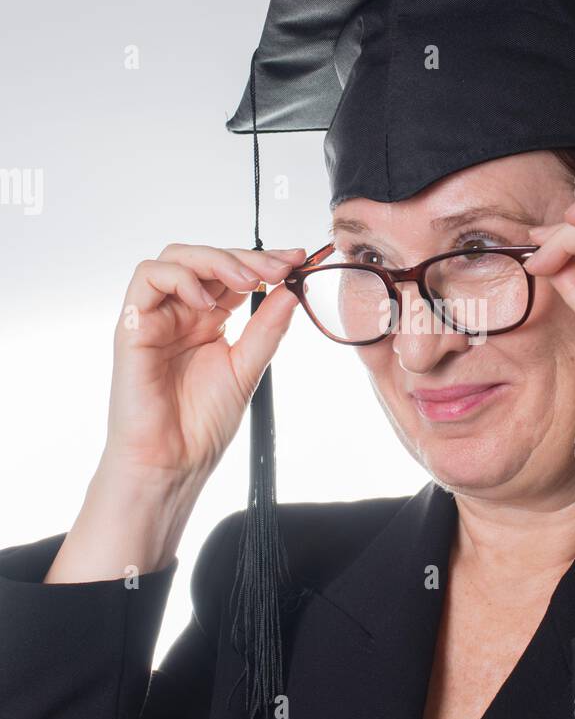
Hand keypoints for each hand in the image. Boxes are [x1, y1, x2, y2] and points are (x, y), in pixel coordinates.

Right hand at [102, 243, 306, 485]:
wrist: (174, 462)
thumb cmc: (202, 424)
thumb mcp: (248, 367)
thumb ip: (267, 328)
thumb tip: (291, 291)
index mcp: (208, 320)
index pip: (233, 274)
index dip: (264, 262)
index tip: (297, 261)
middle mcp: (181, 313)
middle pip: (206, 258)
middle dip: (246, 257)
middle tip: (279, 267)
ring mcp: (156, 316)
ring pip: (175, 258)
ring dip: (214, 260)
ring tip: (246, 280)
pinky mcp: (133, 325)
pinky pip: (147, 278)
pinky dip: (179, 277)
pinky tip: (205, 299)